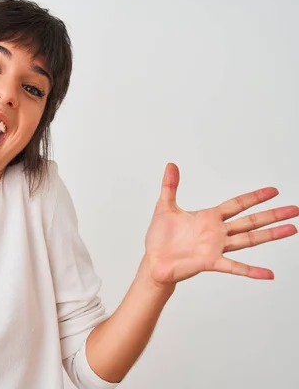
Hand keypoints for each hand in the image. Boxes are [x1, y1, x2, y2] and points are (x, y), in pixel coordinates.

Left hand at [142, 163, 298, 286]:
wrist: (154, 262)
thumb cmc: (160, 239)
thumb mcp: (165, 207)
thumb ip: (170, 186)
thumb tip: (171, 165)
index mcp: (208, 218)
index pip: (237, 204)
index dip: (255, 197)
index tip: (273, 191)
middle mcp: (217, 233)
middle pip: (250, 221)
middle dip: (272, 214)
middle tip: (295, 209)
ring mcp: (216, 248)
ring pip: (249, 239)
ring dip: (271, 235)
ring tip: (292, 229)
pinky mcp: (210, 262)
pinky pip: (234, 266)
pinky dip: (251, 270)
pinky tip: (268, 274)